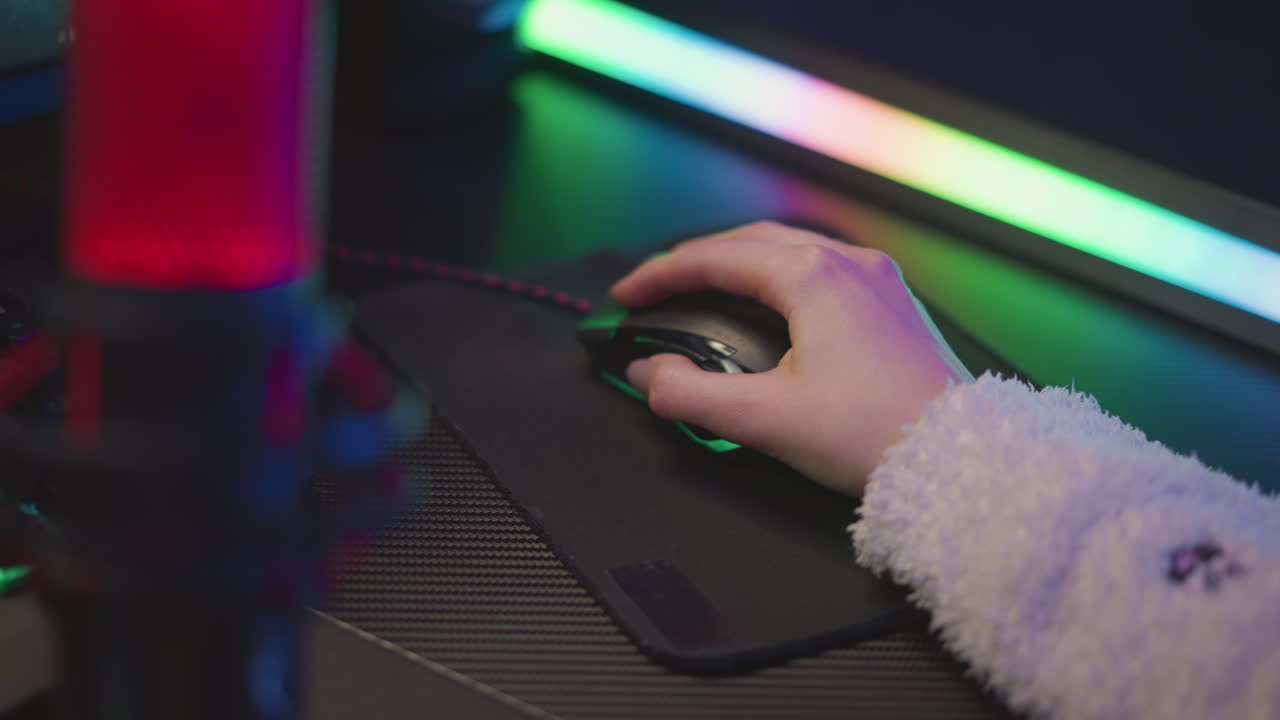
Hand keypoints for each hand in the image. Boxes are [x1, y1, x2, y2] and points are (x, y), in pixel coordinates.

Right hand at [610, 221, 971, 495]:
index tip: (627, 294)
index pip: (715, 260)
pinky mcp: (893, 304)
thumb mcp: (765, 421)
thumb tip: (649, 375)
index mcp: (813, 278)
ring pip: (790, 249)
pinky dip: (778, 274)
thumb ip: (691, 395)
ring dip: (738, 262)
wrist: (959, 459)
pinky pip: (823, 267)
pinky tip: (769, 301)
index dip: (660, 275)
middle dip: (696, 261)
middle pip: (751, 242)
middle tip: (656, 287)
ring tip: (702, 288)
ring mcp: (876, 280)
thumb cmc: (875, 436)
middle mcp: (847, 264)